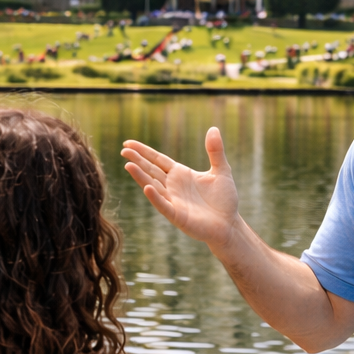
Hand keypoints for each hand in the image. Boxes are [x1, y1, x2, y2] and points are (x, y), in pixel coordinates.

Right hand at [122, 128, 241, 247]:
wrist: (230, 224)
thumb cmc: (224, 200)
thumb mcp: (222, 171)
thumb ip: (215, 151)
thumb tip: (213, 128)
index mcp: (180, 174)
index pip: (157, 160)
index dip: (143, 151)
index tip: (128, 143)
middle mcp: (173, 187)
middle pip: (151, 170)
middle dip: (137, 161)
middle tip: (123, 151)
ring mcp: (173, 201)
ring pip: (153, 186)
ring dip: (141, 177)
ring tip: (128, 165)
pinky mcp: (178, 216)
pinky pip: (164, 205)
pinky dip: (156, 197)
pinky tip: (148, 188)